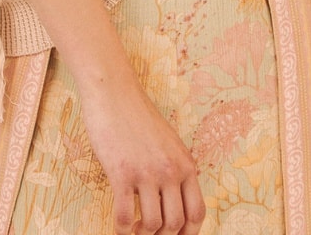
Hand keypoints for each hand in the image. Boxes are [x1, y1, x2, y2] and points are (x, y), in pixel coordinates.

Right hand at [79, 78, 205, 234]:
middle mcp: (170, 170)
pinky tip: (118, 228)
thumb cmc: (137, 114)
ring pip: (153, 224)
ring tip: (135, 233)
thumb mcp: (167, 141)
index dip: (189, 234)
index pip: (197, 211)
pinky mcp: (122, 173)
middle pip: (176, 223)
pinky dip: (122, 231)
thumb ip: (174, 167)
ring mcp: (147, 172)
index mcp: (185, 163)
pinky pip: (125, 217)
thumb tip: (174, 199)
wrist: (113, 90)